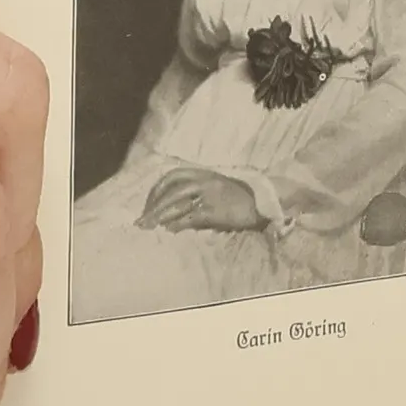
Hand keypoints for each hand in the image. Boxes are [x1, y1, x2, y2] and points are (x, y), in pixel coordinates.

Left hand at [138, 166, 264, 232]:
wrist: (264, 202)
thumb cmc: (240, 198)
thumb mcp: (217, 188)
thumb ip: (197, 192)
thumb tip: (173, 210)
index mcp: (204, 173)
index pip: (172, 176)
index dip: (157, 190)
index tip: (148, 204)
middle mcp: (205, 180)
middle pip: (170, 190)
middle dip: (153, 205)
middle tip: (142, 221)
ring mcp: (209, 194)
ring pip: (176, 202)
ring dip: (159, 216)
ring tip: (149, 228)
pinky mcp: (214, 210)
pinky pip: (189, 217)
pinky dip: (176, 224)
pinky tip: (169, 231)